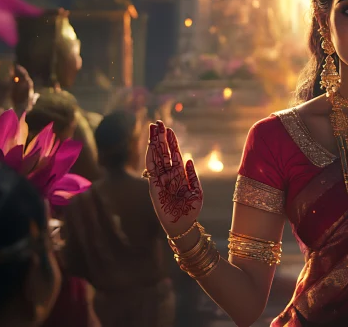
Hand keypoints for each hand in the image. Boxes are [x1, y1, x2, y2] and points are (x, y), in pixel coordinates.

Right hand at [145, 121, 202, 236]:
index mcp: (179, 175)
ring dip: (154, 142)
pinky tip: (150, 145)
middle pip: (163, 152)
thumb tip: (188, 159)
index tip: (168, 129)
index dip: (171, 142)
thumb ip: (192, 175)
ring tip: (152, 128)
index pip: (174, 154)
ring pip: (157, 156)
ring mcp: (160, 179)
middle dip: (160, 137)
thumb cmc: (191, 210)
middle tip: (158, 122)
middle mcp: (168, 175)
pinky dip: (150, 156)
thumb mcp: (196, 191)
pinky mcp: (154, 185)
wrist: (183, 225)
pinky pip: (151, 168)